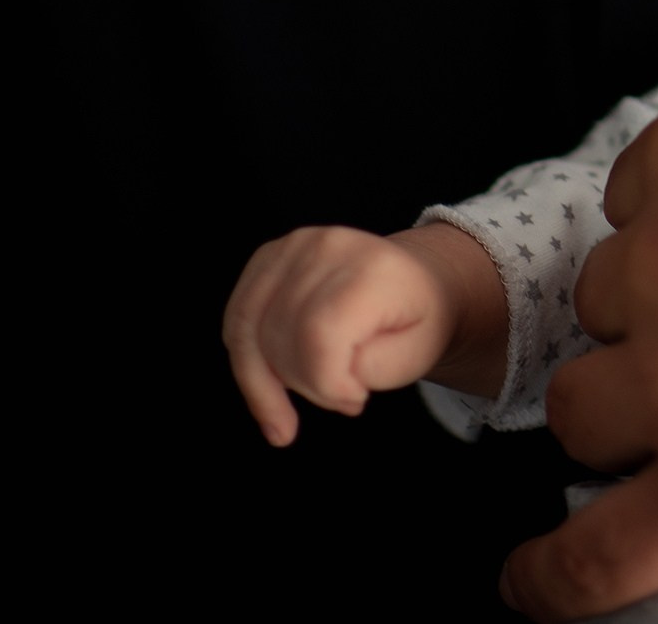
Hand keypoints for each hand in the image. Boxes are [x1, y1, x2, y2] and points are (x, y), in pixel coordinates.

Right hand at [221, 222, 500, 445]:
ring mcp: (291, 247)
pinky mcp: (267, 258)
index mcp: (371, 267)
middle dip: (305, 385)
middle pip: (279, 336)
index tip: (356, 400)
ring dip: (265, 382)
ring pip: (246, 331)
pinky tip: (270, 388)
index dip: (326, 383)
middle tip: (343, 395)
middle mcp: (326, 247)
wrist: (421, 280)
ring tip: (294, 410)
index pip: (320, 334)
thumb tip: (323, 371)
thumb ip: (371, 368)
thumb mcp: (417, 355)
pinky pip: (236, 321)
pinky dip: (248, 362)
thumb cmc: (418, 320)